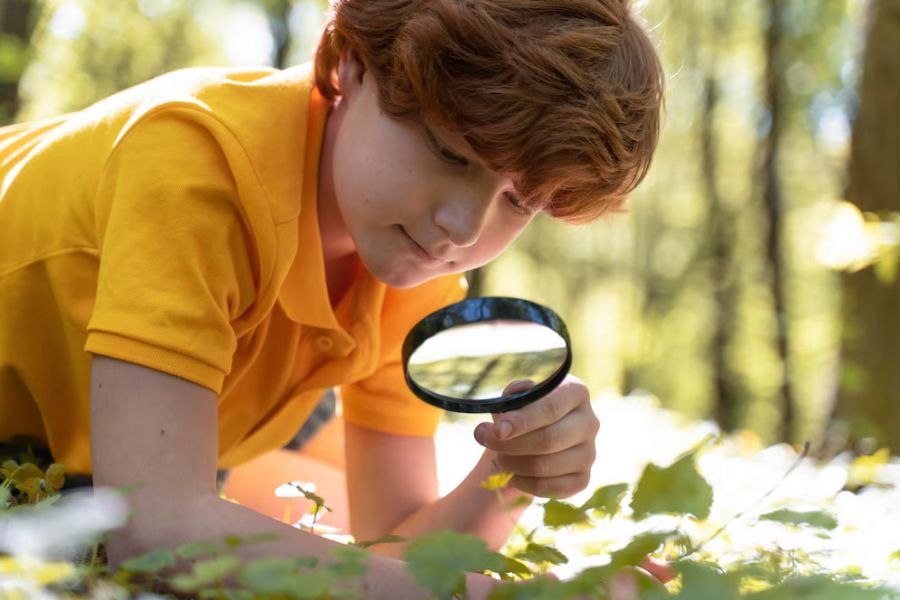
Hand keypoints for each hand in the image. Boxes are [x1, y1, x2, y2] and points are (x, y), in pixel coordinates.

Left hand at [474, 375, 599, 497]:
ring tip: (498, 457)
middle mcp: (589, 422)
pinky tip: (512, 475)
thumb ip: (510, 399)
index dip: (521, 421)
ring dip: (513, 464)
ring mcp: (589, 452)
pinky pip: (550, 487)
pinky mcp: (583, 478)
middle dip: (511, 444)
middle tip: (486, 441)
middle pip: (549, 439)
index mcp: (575, 392)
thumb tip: (502, 420)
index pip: (550, 408)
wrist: (533, 439)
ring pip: (546, 465)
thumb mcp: (516, 397)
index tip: (496, 430)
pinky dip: (524, 483)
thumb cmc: (523, 412)